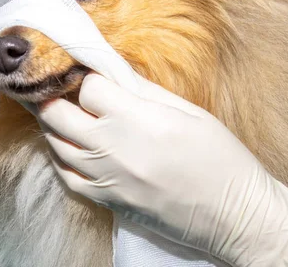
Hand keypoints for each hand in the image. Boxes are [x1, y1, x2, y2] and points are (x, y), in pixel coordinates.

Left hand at [39, 73, 287, 265]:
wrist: (234, 217)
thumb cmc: (219, 158)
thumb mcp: (188, 112)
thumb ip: (142, 89)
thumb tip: (112, 70)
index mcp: (135, 119)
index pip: (87, 87)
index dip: (88, 76)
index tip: (92, 74)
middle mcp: (111, 148)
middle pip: (56, 113)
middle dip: (53, 95)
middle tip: (56, 86)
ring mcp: (104, 177)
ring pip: (55, 143)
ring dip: (54, 123)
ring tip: (61, 111)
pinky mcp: (105, 200)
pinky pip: (65, 175)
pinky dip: (61, 156)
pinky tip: (70, 145)